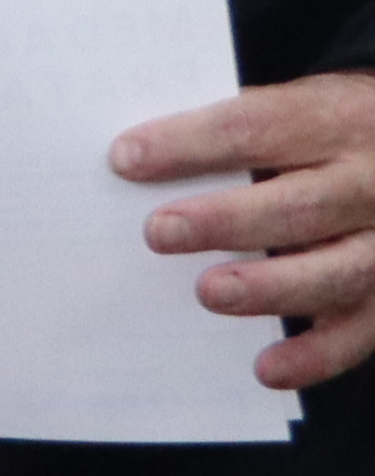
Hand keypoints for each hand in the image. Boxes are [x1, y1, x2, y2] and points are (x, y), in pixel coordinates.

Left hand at [117, 71, 374, 390]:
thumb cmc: (332, 133)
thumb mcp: (304, 106)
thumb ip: (242, 128)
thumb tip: (134, 161)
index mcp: (338, 119)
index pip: (259, 127)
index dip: (191, 142)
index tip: (126, 159)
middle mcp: (373, 181)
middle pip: (303, 204)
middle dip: (227, 221)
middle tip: (159, 232)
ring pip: (340, 270)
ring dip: (270, 287)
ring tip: (209, 292)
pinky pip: (361, 330)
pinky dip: (316, 354)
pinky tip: (267, 368)